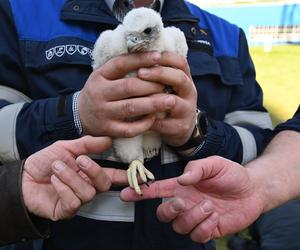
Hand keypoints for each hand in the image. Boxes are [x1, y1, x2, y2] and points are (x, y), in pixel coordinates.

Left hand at [22, 136, 127, 220]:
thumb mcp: (66, 147)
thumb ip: (87, 144)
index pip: (112, 175)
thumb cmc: (46, 161)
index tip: (136, 173)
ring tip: (57, 168)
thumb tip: (108, 139)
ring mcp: (77, 199)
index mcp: (89, 172)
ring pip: (88, 193)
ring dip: (71, 177)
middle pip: (103, 184)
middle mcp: (87, 186)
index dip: (125, 175)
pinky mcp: (66, 210)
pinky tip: (54, 180)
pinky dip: (63, 188)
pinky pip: (73, 202)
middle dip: (94, 171)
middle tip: (80, 160)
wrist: (23, 175)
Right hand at [78, 52, 175, 137]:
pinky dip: (144, 124)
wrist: (80, 116)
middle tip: (168, 84)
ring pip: (131, 107)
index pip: (121, 63)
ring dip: (153, 104)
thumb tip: (150, 56)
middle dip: (152, 85)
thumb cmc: (100, 92)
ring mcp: (103, 113)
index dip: (141, 59)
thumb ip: (121, 68)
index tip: (159, 56)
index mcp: (99, 76)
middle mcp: (99, 94)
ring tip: (170, 100)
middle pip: (129, 87)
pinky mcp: (108, 130)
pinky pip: (129, 129)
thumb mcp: (103, 76)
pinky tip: (154, 118)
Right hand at [120, 156, 264, 242]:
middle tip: (182, 202)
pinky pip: (197, 236)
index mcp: (182, 187)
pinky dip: (204, 226)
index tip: (124, 194)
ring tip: (210, 206)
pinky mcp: (208, 229)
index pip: (156, 190)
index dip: (140, 193)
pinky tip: (215, 215)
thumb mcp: (214, 163)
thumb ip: (197, 169)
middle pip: (162, 214)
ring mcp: (196, 217)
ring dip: (193, 217)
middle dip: (168, 211)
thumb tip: (182, 180)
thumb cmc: (230, 173)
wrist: (253, 188)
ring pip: (180, 227)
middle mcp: (185, 202)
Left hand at [138, 52, 197, 145]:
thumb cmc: (168, 100)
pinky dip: (150, 120)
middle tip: (140, 72)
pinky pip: (165, 123)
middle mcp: (189, 92)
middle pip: (179, 79)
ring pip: (173, 102)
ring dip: (154, 99)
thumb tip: (136, 55)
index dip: (166, 57)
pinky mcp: (180, 127)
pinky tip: (137, 118)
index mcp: (185, 78)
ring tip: (137, 97)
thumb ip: (158, 72)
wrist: (181, 127)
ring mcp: (187, 110)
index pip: (180, 62)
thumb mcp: (168, 85)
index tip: (150, 55)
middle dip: (159, 74)